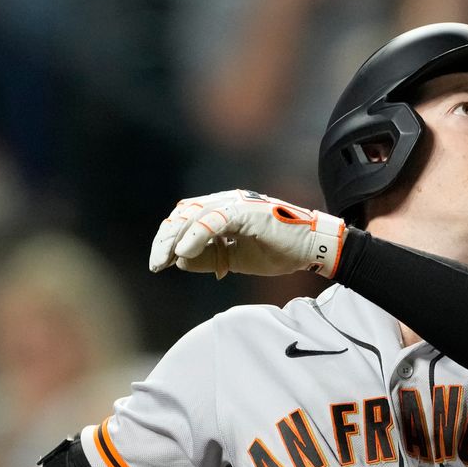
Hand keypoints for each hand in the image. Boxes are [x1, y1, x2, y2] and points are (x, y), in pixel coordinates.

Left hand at [148, 190, 346, 279]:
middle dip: (165, 240)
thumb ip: (208, 257)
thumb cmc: (279, 251)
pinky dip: (196, 235)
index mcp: (222, 211)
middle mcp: (226, 202)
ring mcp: (237, 204)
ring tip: (164, 260)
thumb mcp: (235, 259)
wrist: (312, 248)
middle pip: (183, 214)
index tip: (158, 263)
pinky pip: (215, 221)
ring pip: (194, 215)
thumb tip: (179, 259)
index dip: (168, 240)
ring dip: (175, 239)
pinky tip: (184, 252)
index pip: (185, 219)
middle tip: (156, 264)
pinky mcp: (247, 211)